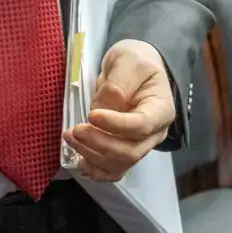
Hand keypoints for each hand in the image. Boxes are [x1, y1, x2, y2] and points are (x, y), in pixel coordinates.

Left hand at [63, 40, 174, 182]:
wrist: (134, 68)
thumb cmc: (135, 61)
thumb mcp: (128, 61)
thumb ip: (118, 85)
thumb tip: (103, 109)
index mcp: (160, 109)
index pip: (141, 125)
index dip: (116, 125)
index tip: (92, 115)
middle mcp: (154, 133)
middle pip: (130, 151)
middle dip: (100, 144)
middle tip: (75, 130)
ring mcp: (140, 145)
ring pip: (119, 163)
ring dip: (92, 155)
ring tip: (70, 137)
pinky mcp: (125, 150)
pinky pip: (114, 170)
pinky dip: (97, 170)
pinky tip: (81, 162)